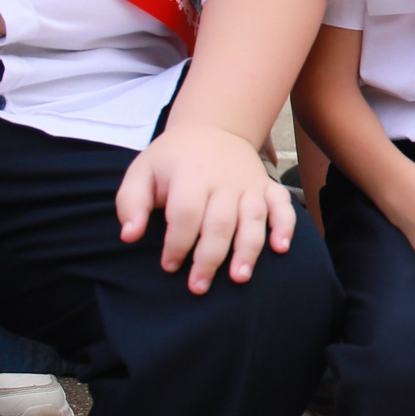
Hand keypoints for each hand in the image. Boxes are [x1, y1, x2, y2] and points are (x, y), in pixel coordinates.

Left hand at [115, 122, 295, 293]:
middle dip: (209, 258)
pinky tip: (280, 248)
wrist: (213, 128)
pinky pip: (282, 205)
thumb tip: (129, 236)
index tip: (169, 265)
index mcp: (191, 175)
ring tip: (239, 278)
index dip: (177, 243)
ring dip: (248, 250)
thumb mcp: (143, 170)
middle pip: (220, 222)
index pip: (186, 214)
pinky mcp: (267, 186)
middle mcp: (224, 180)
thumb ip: (131, 202)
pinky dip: (285, 226)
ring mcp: (250, 183)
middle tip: (198, 287)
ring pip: (253, 219)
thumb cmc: (173, 158)